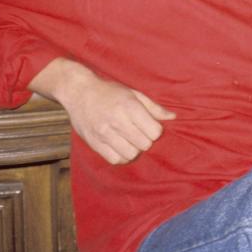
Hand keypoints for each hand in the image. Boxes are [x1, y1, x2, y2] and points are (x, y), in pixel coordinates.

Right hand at [33, 58, 175, 164]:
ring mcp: (104, 133)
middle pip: (144, 145)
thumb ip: (154, 107)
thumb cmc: (110, 91)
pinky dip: (121, 156)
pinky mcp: (94, 142)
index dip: (156, 131)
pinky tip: (121, 146)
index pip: (155, 132)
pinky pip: (114, 159)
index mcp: (130, 107)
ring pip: (130, 154)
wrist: (79, 91)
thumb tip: (173, 117)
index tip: (150, 125)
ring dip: (134, 149)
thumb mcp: (134, 93)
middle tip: (140, 133)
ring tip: (131, 140)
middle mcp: (117, 121)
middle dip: (146, 140)